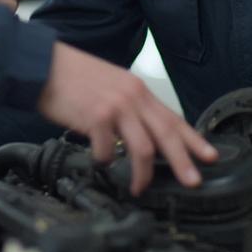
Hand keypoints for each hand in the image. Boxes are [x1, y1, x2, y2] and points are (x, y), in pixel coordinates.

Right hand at [38, 41, 217, 194]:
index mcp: (136, 89)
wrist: (42, 64)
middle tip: (193, 182)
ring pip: (143, 148)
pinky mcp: (96, 117)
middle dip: (183, 162)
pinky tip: (99, 161)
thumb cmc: (71, 76)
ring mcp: (115, 106)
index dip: (193, 139)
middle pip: (166, 134)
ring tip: (139, 186)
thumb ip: (129, 105)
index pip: (172, 117)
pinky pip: (108, 151)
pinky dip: (105, 161)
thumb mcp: (109, 84)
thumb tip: (143, 133)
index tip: (210, 156)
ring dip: (143, 173)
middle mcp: (131, 96)